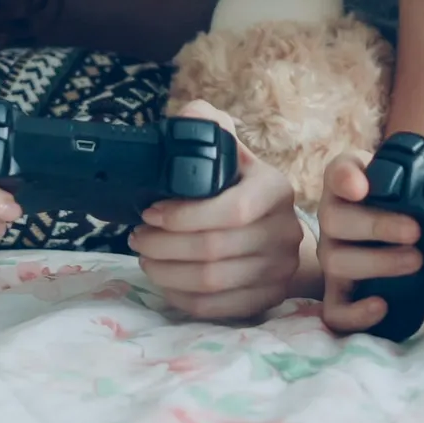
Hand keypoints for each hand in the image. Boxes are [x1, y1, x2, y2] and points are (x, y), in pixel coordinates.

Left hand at [129, 100, 304, 321]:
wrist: (277, 231)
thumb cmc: (242, 188)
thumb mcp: (231, 153)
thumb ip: (208, 126)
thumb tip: (192, 114)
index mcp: (275, 189)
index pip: (232, 210)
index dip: (184, 216)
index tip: (150, 212)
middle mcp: (285, 231)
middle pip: (214, 250)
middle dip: (163, 245)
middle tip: (137, 238)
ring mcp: (279, 270)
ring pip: (211, 282)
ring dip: (166, 271)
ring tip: (145, 256)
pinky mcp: (267, 299)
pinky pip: (216, 308)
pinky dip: (181, 296)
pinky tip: (165, 280)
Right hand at [314, 149, 423, 332]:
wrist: (409, 237)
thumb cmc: (412, 205)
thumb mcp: (422, 183)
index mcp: (351, 184)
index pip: (338, 172)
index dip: (345, 178)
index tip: (361, 187)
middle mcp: (334, 218)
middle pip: (334, 219)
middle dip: (376, 225)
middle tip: (415, 230)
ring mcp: (333, 256)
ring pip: (336, 261)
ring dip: (378, 262)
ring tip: (416, 261)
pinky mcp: (339, 293)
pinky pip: (334, 310)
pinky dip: (354, 312)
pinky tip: (381, 306)